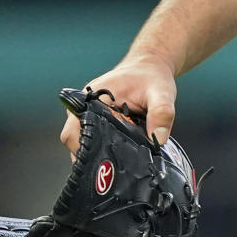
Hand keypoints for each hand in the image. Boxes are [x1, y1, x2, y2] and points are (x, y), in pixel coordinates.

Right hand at [59, 52, 177, 157]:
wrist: (150, 67)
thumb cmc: (152, 77)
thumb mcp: (162, 93)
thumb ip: (161, 113)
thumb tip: (157, 139)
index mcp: (92, 98)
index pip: (74, 131)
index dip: (83, 150)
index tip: (102, 163)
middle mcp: (85, 107)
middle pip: (75, 141)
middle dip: (92, 157)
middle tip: (114, 169)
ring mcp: (89, 114)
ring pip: (84, 142)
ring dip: (98, 153)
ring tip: (118, 163)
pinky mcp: (97, 120)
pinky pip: (94, 139)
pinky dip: (104, 148)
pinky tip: (119, 155)